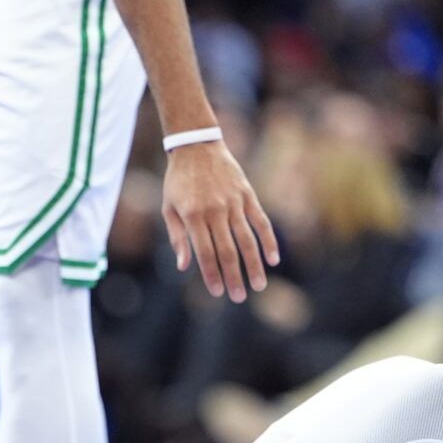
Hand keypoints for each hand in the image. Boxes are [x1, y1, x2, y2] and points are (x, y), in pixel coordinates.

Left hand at [162, 141, 278, 303]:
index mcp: (193, 216)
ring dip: (254, 265)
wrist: (196, 145)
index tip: (218, 292)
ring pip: (247, 240)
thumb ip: (177, 238)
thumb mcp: (169, 208)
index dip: (212, 274)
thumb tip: (184, 266)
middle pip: (228, 250)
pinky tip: (273, 259)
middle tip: (239, 297)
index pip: (205, 253)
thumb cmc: (178, 181)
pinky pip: (260, 221)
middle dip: (234, 276)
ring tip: (259, 285)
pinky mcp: (247, 195)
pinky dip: (268, 240)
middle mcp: (215, 211)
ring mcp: (233, 202)